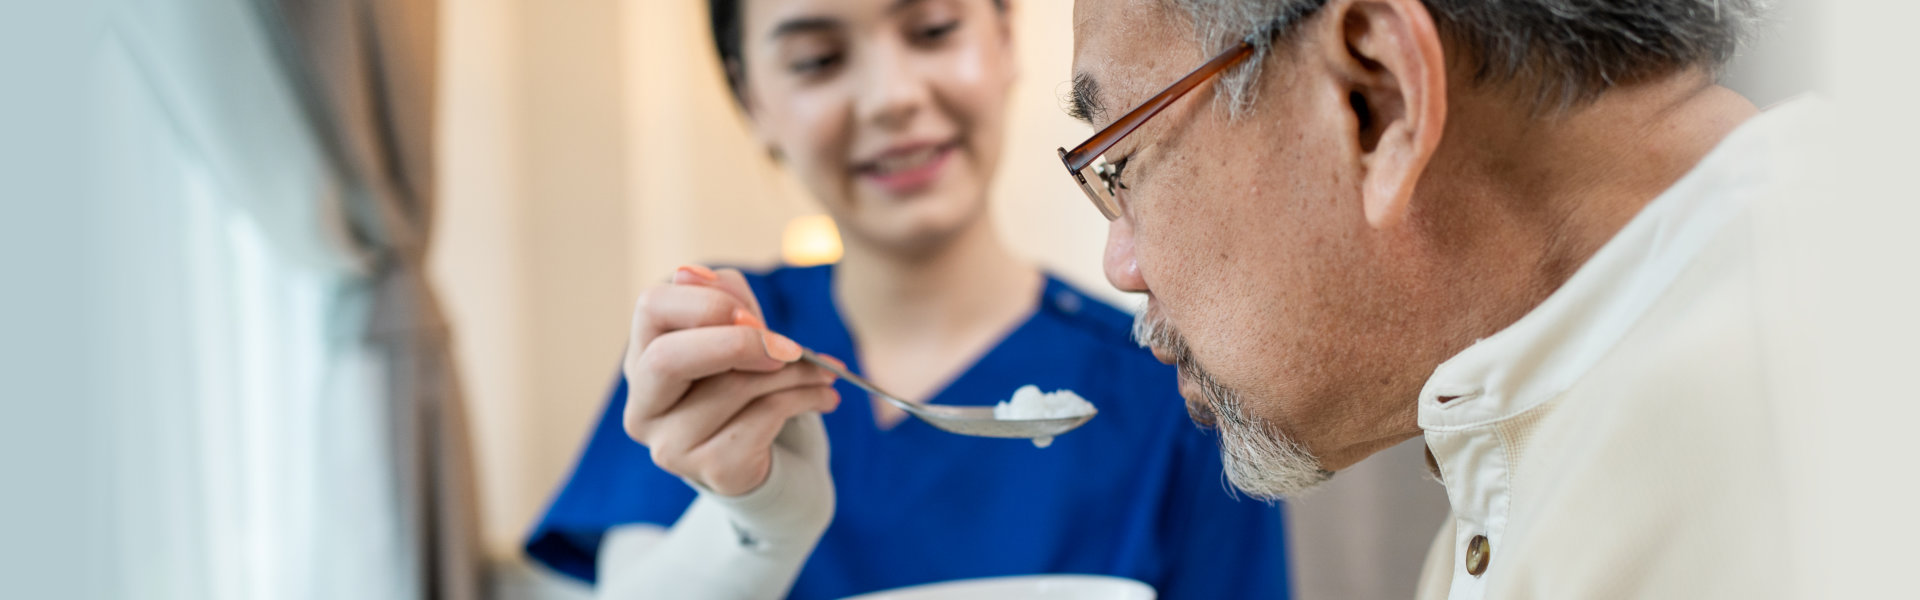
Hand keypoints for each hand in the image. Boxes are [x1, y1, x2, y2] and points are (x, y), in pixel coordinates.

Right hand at [621, 265, 841, 496]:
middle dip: (737, 343)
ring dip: (795, 371)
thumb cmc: (749, 383)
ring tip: (826, 370)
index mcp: (643, 357)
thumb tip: (695, 273)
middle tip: (789, 347)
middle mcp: (644, 405)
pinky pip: (764, 418)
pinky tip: (825, 397)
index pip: (651, 307)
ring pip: (733, 387)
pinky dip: (805, 399)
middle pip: (667, 358)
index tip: (754, 314)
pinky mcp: (711, 470)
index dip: (706, 303)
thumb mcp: (740, 332)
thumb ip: (724, 299)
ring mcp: (671, 445)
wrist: (774, 457)